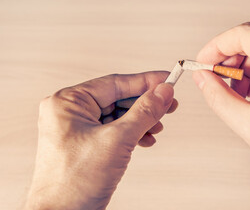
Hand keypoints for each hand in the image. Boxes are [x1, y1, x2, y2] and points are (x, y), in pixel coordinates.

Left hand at [24, 72, 175, 209]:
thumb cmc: (75, 181)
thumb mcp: (117, 140)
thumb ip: (144, 112)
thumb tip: (163, 92)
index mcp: (68, 102)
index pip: (115, 83)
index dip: (145, 81)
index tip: (167, 79)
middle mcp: (70, 111)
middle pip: (118, 98)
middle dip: (145, 104)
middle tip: (169, 103)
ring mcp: (78, 128)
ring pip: (118, 114)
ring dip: (141, 120)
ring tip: (159, 125)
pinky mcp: (86, 143)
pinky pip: (114, 129)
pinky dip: (132, 133)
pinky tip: (146, 139)